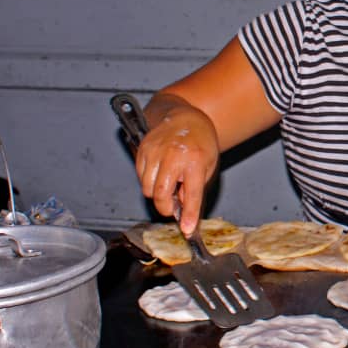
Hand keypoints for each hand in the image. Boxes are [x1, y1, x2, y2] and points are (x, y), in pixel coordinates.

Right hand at [135, 95, 219, 236]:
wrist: (186, 117)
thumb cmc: (200, 142)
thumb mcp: (208, 166)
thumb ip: (194, 188)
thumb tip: (182, 211)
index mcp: (195, 161)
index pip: (191, 195)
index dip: (188, 215)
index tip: (187, 230)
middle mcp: (173, 156)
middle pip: (160, 195)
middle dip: (165, 207)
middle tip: (173, 206)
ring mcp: (154, 151)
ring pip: (146, 189)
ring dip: (156, 194)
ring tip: (169, 183)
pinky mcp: (142, 149)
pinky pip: (140, 177)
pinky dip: (148, 181)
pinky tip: (160, 172)